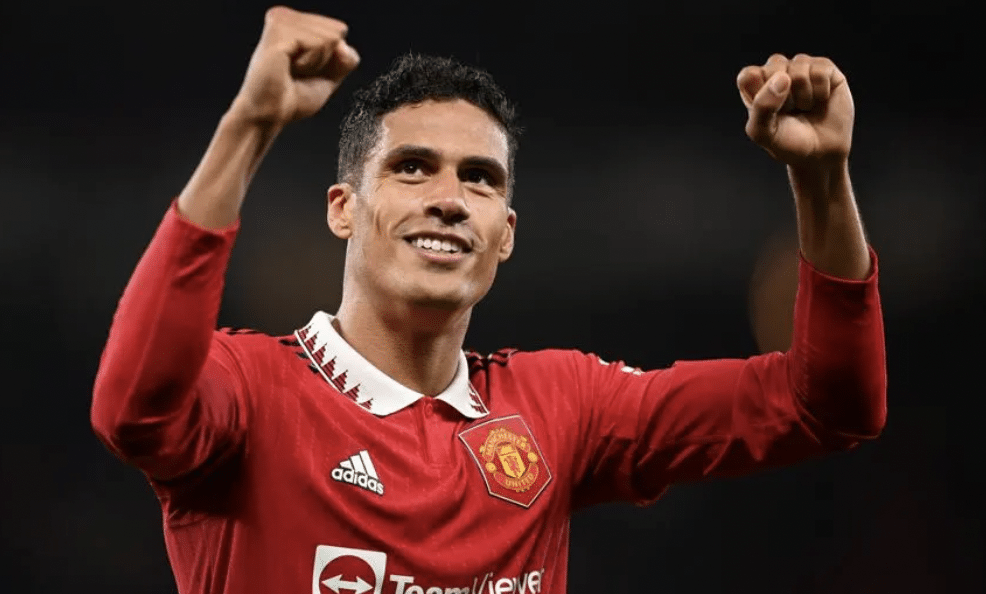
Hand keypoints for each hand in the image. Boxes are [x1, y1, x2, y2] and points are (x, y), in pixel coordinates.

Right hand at [229, 6, 359, 126]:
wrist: (270, 115)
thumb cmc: (292, 99)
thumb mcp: (329, 77)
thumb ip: (345, 59)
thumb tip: (344, 46)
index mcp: (294, 22)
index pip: (339, 29)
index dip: (331, 59)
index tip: (305, 70)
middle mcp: (285, 16)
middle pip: (337, 31)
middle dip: (325, 60)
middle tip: (298, 72)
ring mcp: (280, 21)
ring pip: (330, 37)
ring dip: (316, 63)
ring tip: (291, 70)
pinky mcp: (278, 31)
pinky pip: (318, 43)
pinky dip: (310, 63)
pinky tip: (288, 68)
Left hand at [737, 54, 852, 166]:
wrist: (820, 154)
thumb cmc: (788, 143)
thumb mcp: (764, 133)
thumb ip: (762, 107)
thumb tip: (782, 78)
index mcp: (755, 87)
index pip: (748, 75)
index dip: (760, 92)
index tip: (769, 112)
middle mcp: (777, 73)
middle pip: (775, 65)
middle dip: (784, 95)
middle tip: (790, 111)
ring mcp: (801, 68)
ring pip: (799, 66)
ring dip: (804, 95)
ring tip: (805, 107)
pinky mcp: (824, 68)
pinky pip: (820, 69)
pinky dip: (821, 90)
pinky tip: (820, 100)